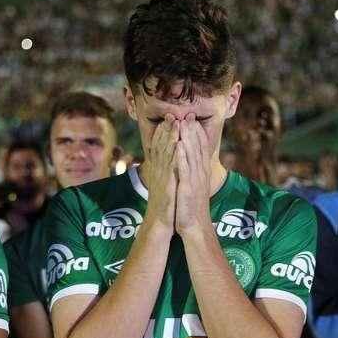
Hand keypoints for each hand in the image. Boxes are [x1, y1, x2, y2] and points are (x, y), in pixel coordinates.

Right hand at [141, 114, 178, 229]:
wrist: (161, 223)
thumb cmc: (166, 205)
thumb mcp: (165, 184)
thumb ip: (167, 171)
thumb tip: (171, 160)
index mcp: (159, 170)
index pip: (160, 147)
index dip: (165, 132)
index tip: (170, 117)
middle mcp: (158, 172)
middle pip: (161, 147)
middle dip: (167, 130)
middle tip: (172, 113)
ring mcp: (162, 179)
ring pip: (165, 154)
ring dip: (170, 138)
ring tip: (175, 123)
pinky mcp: (167, 186)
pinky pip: (171, 169)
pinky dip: (175, 155)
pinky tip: (179, 145)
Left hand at [175, 113, 212, 235]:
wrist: (194, 226)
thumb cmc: (192, 207)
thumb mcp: (194, 187)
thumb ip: (194, 173)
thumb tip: (192, 163)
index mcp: (201, 173)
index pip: (201, 149)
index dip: (197, 133)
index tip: (193, 119)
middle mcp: (200, 174)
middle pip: (197, 148)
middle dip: (192, 131)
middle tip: (188, 114)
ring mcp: (194, 180)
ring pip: (192, 155)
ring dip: (188, 138)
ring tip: (184, 123)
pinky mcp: (187, 188)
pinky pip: (185, 169)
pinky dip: (183, 156)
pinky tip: (180, 145)